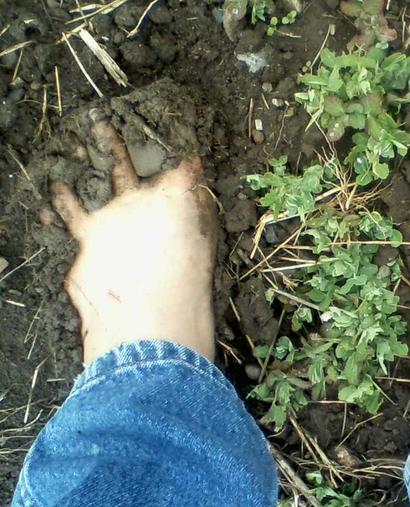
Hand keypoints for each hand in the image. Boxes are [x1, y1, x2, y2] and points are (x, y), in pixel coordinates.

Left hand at [51, 117, 217, 364]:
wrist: (149, 334)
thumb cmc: (188, 299)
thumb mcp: (205, 256)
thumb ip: (198, 220)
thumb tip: (196, 198)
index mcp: (177, 202)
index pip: (183, 165)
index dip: (184, 152)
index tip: (184, 145)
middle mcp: (140, 200)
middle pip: (131, 160)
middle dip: (122, 139)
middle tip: (111, 122)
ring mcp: (107, 216)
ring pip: (96, 176)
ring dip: (90, 155)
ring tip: (84, 137)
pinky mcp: (83, 240)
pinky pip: (68, 212)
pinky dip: (61, 199)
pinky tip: (57, 187)